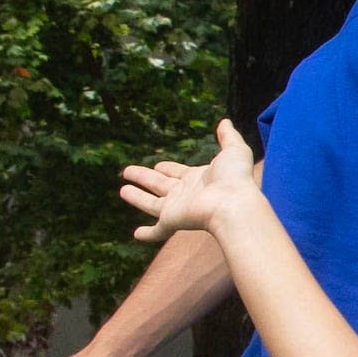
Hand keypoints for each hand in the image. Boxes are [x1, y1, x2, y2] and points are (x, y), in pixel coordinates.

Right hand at [116, 120, 261, 247]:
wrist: (233, 203)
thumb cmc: (235, 178)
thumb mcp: (233, 150)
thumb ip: (229, 136)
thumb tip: (225, 121)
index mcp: (197, 178)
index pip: (178, 172)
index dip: (168, 168)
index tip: (158, 165)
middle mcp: (185, 193)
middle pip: (160, 184)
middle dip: (145, 177)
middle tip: (128, 171)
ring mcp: (178, 208)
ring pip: (151, 204)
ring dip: (137, 198)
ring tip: (122, 190)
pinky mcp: (172, 221)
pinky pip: (157, 231)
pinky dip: (147, 234)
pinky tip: (136, 235)